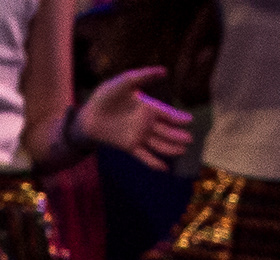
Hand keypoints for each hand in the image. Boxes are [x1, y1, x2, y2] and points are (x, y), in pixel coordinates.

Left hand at [75, 63, 191, 166]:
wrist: (89, 115)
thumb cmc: (106, 95)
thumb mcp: (125, 82)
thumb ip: (144, 76)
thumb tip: (164, 70)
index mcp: (148, 107)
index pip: (167, 114)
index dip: (178, 118)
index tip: (190, 120)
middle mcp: (146, 122)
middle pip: (166, 131)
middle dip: (178, 136)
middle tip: (189, 140)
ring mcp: (139, 136)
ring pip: (159, 144)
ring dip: (171, 149)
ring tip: (182, 151)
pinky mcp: (130, 146)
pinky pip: (145, 156)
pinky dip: (154, 163)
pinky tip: (165, 169)